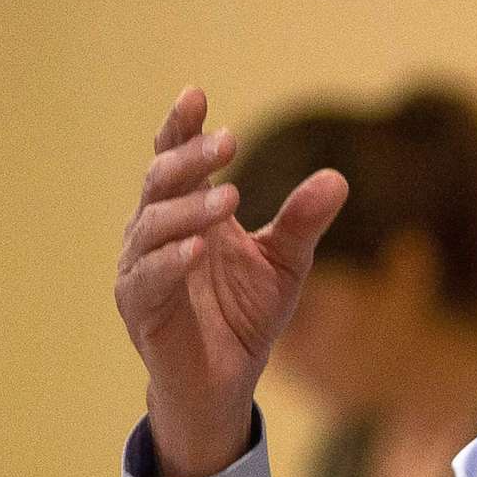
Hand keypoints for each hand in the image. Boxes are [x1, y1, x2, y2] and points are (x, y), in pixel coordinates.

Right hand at [113, 87, 347, 476]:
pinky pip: (148, 279)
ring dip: (189, 208)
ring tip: (229, 196)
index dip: (180, 127)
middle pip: (161, 181)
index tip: (197, 94)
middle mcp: (153, 233)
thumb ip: (303, 221)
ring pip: (151, 226)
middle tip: (229, 141)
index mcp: (185, 212)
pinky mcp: (139, 309)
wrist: (225, 382)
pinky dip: (171, 262)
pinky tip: (198, 249)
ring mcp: (139, 269)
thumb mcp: (285, 264)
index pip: (175, 157)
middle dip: (191, 159)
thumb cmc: (246, 316)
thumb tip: (337, 177)